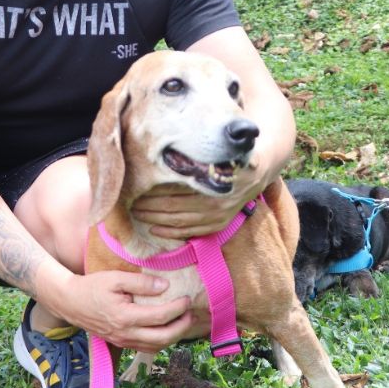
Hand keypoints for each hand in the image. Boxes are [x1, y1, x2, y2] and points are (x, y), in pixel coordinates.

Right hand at [45, 271, 193, 352]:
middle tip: (191, 314)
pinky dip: (160, 341)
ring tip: (183, 322)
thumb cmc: (92, 287)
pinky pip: (146, 348)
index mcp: (125, 317)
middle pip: (163, 338)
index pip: (160, 317)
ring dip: (173, 337)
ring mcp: (122, 341)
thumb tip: (165, 286)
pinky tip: (167, 329)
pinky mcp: (120, 343)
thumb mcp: (115, 278)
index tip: (187, 299)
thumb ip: (141, 282)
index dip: (178, 309)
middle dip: (182, 327)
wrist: (70, 302)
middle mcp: (125, 334)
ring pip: (156, 347)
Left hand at [132, 153, 273, 238]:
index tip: (137, 191)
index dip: (153, 195)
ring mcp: (218, 217)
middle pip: (174, 209)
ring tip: (138, 215)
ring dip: (156, 220)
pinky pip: (191, 232)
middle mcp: (215, 204)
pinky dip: (171, 232)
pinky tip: (155, 229)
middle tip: (131, 203)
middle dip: (149, 208)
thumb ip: (194, 160)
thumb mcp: (216, 154)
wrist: (257, 172)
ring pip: (180, 222)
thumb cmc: (230, 159)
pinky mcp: (219, 224)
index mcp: (211, 186)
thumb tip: (163, 159)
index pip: (175, 194)